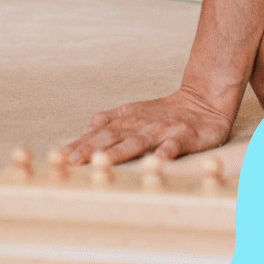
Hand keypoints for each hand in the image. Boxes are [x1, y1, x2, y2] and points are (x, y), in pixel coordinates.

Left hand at [62, 87, 236, 167]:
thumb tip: (85, 131)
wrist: (204, 100)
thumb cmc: (166, 113)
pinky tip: (157, 163)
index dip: (79, 144)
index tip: (60, 157)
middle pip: (111, 138)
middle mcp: (140, 125)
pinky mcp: (183, 136)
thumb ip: (110, 121)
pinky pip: (173, 146)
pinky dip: (165, 154)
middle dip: (89, 150)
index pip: (98, 133)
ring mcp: (161, 130)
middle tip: (70, 162)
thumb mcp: (134, 112)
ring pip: (136, 142)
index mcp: (127, 120)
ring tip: (101, 163)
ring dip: (117, 153)